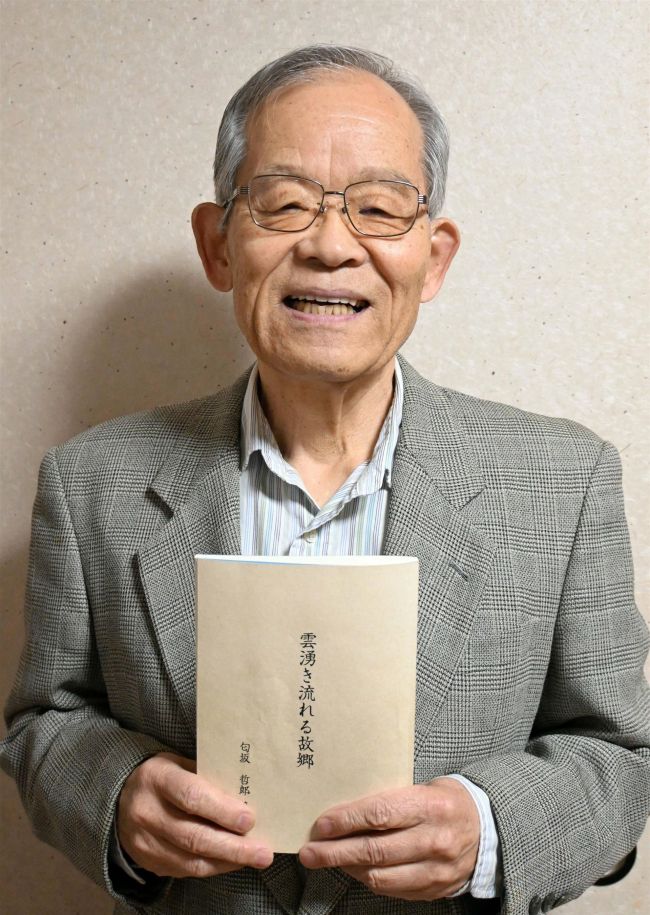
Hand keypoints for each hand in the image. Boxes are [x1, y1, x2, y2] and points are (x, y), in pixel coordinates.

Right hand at [117, 752, 272, 877]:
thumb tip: (246, 793)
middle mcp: (148, 812)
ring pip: (191, 859)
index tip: (249, 820)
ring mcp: (146, 841)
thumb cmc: (162, 777)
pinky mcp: (150, 861)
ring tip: (256, 859)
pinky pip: (186, 870)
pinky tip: (233, 861)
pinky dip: (214, 867)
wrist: (119, 799)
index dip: (222, 810)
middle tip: (263, 852)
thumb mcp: (179, 764)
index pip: (191, 796)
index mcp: (157, 779)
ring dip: (228, 861)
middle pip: (194, 836)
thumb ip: (207, 776)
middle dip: (233, 846)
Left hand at [298, 778, 478, 899]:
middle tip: (309, 852)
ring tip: (326, 859)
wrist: (487, 829)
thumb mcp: (424, 788)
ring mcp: (436, 870)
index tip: (320, 825)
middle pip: (375, 850)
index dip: (346, 821)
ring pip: (380, 875)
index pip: (380, 814)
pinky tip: (353, 869)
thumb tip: (344, 809)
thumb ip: (391, 799)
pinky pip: (392, 890)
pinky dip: (368, 880)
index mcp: (430, 806)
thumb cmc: (445, 801)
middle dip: (335, 851)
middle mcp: (434, 840)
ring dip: (347, 868)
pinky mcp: (434, 890)